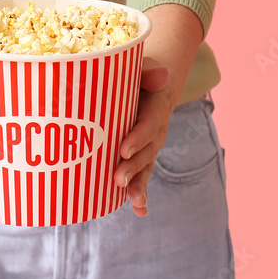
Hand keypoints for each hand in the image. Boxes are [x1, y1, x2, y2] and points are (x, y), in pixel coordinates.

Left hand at [115, 57, 171, 216]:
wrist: (149, 82)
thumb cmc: (138, 74)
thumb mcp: (142, 67)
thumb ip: (147, 70)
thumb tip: (159, 75)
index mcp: (155, 107)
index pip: (148, 124)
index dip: (138, 138)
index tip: (122, 150)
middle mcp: (155, 130)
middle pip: (146, 151)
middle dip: (134, 168)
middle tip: (118, 179)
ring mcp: (149, 145)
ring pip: (145, 166)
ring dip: (139, 184)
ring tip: (134, 201)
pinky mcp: (140, 155)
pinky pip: (142, 174)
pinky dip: (141, 192)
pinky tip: (140, 211)